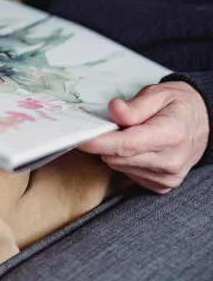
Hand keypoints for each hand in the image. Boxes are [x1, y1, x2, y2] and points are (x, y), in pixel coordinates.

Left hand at [78, 82, 209, 193]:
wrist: (205, 124)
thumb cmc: (179, 106)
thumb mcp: (158, 94)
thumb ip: (135, 106)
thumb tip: (114, 110)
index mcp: (170, 135)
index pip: (126, 145)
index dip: (99, 142)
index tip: (79, 138)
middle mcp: (170, 162)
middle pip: (118, 158)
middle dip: (107, 141)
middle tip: (113, 124)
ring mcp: (167, 178)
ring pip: (119, 167)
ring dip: (116, 151)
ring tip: (132, 134)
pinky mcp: (161, 186)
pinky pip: (128, 174)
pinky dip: (126, 161)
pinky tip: (139, 149)